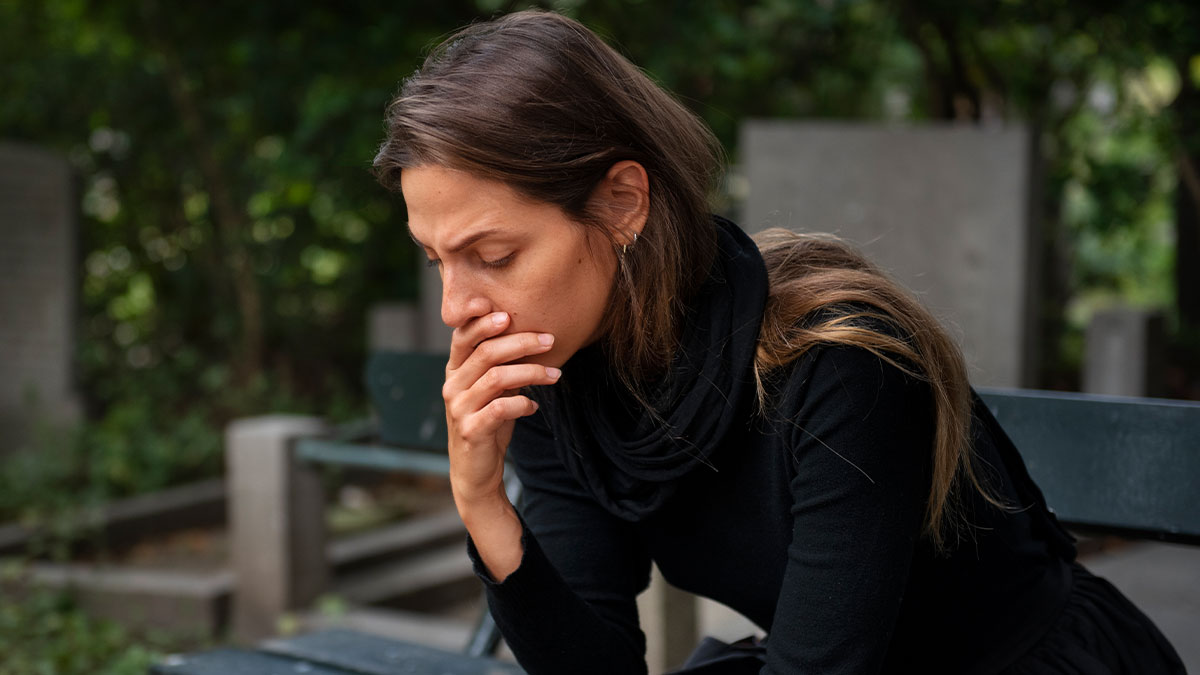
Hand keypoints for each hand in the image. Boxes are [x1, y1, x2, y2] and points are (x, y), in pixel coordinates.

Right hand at [443, 311, 560, 508]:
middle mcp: (452, 386)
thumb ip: (499, 366)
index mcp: (455, 371)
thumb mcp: (492, 391)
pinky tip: (534, 407)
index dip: (482, 322)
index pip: (463, 337)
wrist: (475, 471)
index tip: (508, 313)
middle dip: (521, 342)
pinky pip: (500, 409)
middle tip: (550, 340)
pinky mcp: (471, 430)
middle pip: (486, 353)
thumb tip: (531, 336)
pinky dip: (522, 404)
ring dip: (531, 372)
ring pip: (496, 378)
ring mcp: (459, 409)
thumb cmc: (487, 423)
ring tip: (555, 374)